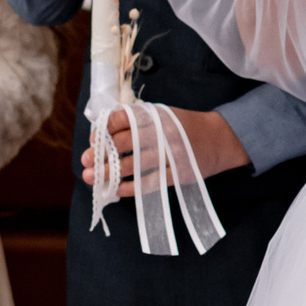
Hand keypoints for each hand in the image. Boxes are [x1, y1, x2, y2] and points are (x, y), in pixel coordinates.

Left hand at [77, 105, 250, 196]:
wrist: (220, 139)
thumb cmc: (184, 127)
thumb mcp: (162, 115)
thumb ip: (136, 121)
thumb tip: (102, 136)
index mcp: (155, 115)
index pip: (121, 120)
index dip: (103, 130)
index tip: (93, 141)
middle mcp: (161, 132)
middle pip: (123, 144)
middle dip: (100, 155)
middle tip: (85, 163)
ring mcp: (170, 154)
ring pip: (132, 165)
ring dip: (109, 173)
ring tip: (92, 179)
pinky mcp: (178, 174)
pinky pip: (148, 183)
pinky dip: (129, 188)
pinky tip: (115, 190)